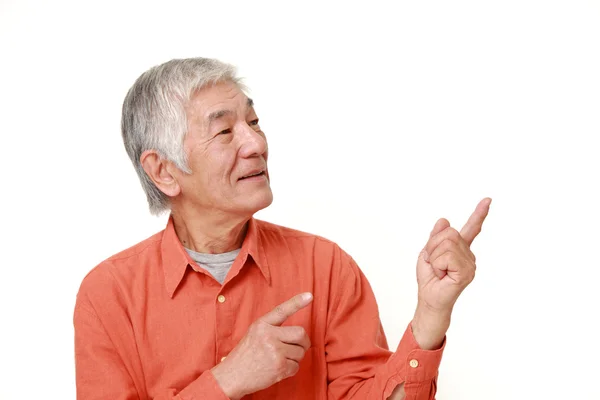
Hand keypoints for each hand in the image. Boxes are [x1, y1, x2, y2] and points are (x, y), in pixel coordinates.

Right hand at [211, 292, 312, 398]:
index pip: (281, 310)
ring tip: (279, 360)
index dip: (297, 302)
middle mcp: (268, 335)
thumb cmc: (245, 355)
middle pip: (300, 333)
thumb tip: (299, 333)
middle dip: (304, 342)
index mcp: (261, 325)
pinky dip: (290, 369)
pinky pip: (296, 366)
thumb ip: (273, 329)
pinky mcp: (279, 367)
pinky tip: (277, 369)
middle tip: (298, 347)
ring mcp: (275, 351)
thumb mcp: (254, 333)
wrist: (232, 376)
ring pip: (300, 352)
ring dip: (294, 358)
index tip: (309, 296)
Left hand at [412, 198, 490, 348]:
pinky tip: (443, 275)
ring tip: (438, 270)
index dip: (479, 213)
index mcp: (460, 248)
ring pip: (446, 243)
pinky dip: (438, 264)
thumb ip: (436, 237)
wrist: (429, 298)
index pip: (471, 228)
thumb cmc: (430, 279)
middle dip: (433, 246)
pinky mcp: (467, 272)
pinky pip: (447, 256)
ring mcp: (470, 264)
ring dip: (434, 256)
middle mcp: (469, 255)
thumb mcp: (428, 252)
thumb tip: (444, 220)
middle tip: (434, 263)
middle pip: (448, 232)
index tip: (488, 200)